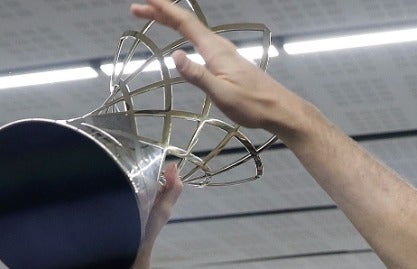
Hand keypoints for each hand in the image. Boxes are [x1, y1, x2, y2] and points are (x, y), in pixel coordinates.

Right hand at [130, 0, 314, 135]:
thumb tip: (174, 56)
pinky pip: (200, 40)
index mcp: (215, 50)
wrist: (279, 109)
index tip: (145, 1)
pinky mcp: (227, 62)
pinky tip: (183, 39)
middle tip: (137, 9)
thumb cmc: (253, 104)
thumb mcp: (221, 93)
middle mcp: (219, 46)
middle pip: (186, 23)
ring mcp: (224, 53)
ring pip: (193, 31)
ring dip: (171, 22)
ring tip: (153, 18)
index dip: (163, 9)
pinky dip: (184, 34)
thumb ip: (198, 75)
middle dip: (161, 13)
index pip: (185, 23)